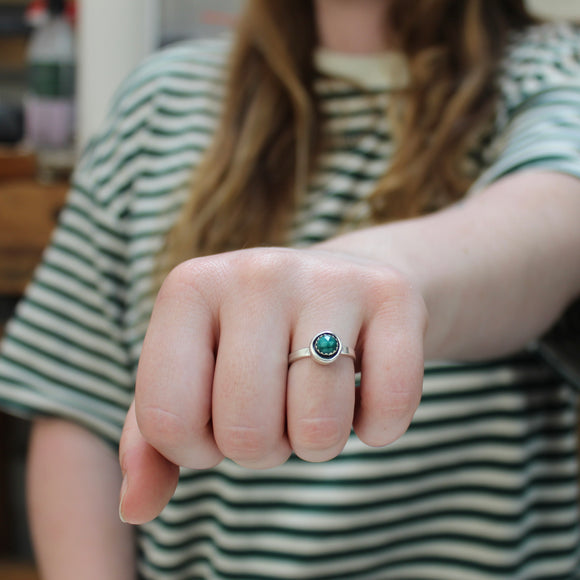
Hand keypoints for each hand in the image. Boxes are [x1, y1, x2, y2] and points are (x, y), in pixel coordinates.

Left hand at [119, 247, 426, 522]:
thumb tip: (137, 507)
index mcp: (189, 289)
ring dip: (318, 442)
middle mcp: (256, 272)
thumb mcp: (195, 376)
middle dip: (263, 448)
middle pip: (245, 431)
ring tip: (314, 398)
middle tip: (275, 409)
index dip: (198, 447)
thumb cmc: (255, 343)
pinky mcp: (393, 295)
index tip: (219, 419)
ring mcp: (328, 278)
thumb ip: (154, 441)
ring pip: (318, 427)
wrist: (339, 284)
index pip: (169, 420)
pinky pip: (388, 410)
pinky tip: (365, 389)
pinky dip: (378, 427)